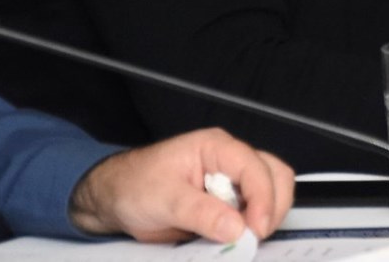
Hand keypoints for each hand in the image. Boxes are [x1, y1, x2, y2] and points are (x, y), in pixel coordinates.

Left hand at [67, 128, 292, 243]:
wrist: (113, 199)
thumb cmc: (133, 186)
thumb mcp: (164, 199)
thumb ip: (201, 212)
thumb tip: (236, 228)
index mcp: (217, 148)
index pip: (256, 168)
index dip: (263, 199)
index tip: (256, 229)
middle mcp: (230, 162)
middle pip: (275, 176)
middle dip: (273, 207)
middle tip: (256, 236)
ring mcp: (231, 182)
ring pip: (271, 193)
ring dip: (265, 218)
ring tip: (245, 240)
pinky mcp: (227, 204)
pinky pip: (252, 213)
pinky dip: (251, 228)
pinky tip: (236, 241)